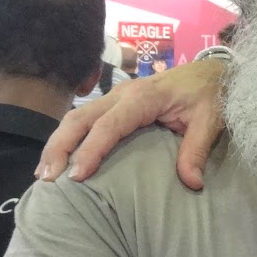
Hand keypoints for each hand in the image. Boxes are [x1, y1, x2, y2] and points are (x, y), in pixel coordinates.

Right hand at [35, 57, 230, 188]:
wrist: (213, 73)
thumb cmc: (211, 96)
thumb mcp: (210, 122)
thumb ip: (197, 151)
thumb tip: (192, 184)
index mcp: (144, 97)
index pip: (109, 125)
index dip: (91, 150)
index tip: (77, 176)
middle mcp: (123, 93)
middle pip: (80, 118)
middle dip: (60, 147)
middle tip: (48, 178)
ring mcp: (115, 96)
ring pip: (76, 116)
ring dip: (57, 143)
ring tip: (43, 174)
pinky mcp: (114, 103)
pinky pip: (84, 119)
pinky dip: (67, 138)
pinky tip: (58, 160)